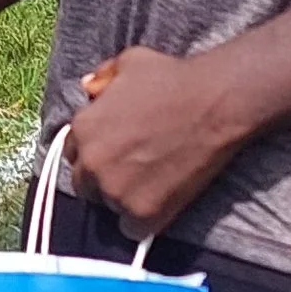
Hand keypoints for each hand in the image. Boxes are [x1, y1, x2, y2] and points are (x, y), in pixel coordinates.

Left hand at [68, 46, 242, 238]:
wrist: (216, 105)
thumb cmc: (175, 78)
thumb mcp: (130, 62)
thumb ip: (102, 77)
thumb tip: (88, 89)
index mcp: (83, 127)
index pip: (74, 152)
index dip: (95, 151)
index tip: (115, 151)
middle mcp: (92, 162)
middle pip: (85, 184)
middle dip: (103, 177)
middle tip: (132, 169)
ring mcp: (115, 191)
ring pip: (108, 206)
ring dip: (122, 198)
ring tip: (151, 181)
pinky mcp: (142, 213)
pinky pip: (130, 229)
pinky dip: (142, 221)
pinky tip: (158, 202)